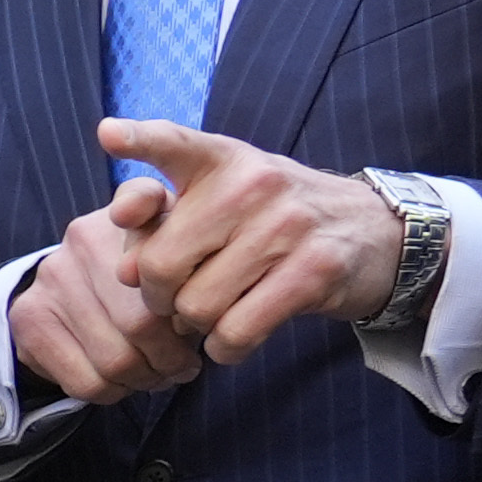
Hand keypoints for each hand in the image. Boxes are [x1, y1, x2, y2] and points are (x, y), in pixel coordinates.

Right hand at [9, 206, 210, 404]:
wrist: (66, 291)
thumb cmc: (138, 281)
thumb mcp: (174, 257)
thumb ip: (197, 261)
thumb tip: (200, 315)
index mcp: (129, 216)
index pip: (154, 224)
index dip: (180, 281)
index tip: (190, 315)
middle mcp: (83, 238)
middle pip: (142, 323)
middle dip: (171, 358)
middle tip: (182, 368)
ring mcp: (52, 278)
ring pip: (115, 359)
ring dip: (144, 380)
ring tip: (155, 376)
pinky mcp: (28, 317)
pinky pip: (85, 381)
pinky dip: (113, 392)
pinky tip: (122, 382)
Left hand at [97, 120, 409, 360]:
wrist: (371, 233)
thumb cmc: (273, 221)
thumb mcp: (223, 199)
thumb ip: (163, 222)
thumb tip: (124, 272)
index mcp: (223, 160)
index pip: (175, 143)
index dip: (140, 139)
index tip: (110, 134)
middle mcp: (253, 184)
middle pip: (161, 266)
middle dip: (159, 298)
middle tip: (179, 299)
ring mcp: (288, 225)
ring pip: (196, 306)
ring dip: (196, 326)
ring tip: (216, 311)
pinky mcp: (314, 271)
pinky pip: (237, 331)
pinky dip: (226, 347)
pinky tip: (232, 336)